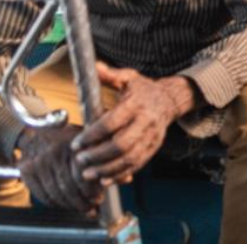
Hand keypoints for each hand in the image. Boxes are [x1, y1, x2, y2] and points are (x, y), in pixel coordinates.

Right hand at [17, 125, 101, 210]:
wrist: (36, 131)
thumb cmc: (69, 139)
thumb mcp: (90, 141)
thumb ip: (108, 160)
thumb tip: (126, 178)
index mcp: (73, 144)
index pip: (82, 173)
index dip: (91, 190)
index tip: (100, 198)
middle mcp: (55, 152)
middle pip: (68, 186)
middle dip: (82, 201)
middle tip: (92, 207)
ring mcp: (39, 161)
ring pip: (55, 192)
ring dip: (70, 205)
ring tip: (82, 208)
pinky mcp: (26, 170)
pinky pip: (41, 194)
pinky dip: (54, 203)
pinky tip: (64, 204)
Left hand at [71, 64, 193, 186]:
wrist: (169, 100)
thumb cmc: (144, 89)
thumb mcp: (129, 78)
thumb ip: (110, 75)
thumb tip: (93, 67)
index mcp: (137, 104)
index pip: (112, 122)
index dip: (92, 135)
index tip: (76, 143)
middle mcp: (146, 122)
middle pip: (121, 145)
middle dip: (98, 155)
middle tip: (80, 160)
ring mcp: (152, 137)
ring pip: (129, 159)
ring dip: (107, 169)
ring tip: (87, 174)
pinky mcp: (153, 148)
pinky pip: (137, 165)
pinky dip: (120, 175)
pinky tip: (104, 179)